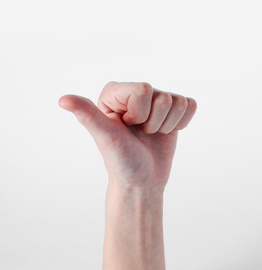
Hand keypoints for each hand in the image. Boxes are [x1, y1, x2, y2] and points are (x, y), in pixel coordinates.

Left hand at [59, 82, 196, 190]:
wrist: (142, 180)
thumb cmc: (121, 161)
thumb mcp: (105, 137)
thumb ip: (87, 115)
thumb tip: (62, 100)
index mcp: (115, 92)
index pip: (143, 89)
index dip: (140, 114)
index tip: (128, 128)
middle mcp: (134, 92)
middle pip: (163, 97)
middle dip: (155, 122)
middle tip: (141, 134)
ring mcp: (154, 100)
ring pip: (179, 102)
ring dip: (168, 125)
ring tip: (151, 134)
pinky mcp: (173, 110)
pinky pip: (190, 105)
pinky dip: (182, 123)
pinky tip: (166, 132)